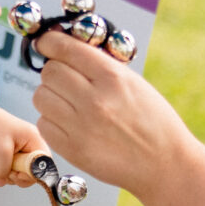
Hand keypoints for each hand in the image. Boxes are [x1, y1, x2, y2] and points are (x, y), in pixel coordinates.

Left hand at [0, 109, 49, 187]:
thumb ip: (2, 169)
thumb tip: (0, 182)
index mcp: (34, 139)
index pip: (44, 162)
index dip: (33, 173)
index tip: (17, 174)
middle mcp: (33, 144)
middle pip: (35, 170)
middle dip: (21, 176)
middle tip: (8, 173)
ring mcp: (25, 149)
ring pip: (25, 172)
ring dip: (13, 176)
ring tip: (0, 168)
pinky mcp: (17, 154)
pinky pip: (17, 169)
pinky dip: (8, 172)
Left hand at [30, 31, 194, 193]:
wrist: (164, 163)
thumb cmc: (153, 120)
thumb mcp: (134, 82)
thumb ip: (100, 65)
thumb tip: (64, 48)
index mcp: (112, 77)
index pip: (64, 48)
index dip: (50, 42)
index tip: (46, 43)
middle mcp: (94, 99)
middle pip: (49, 71)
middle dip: (55, 73)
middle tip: (67, 81)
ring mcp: (81, 126)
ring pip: (41, 96)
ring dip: (51, 97)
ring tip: (70, 104)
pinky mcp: (72, 149)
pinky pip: (43, 123)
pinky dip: (52, 121)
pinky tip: (71, 124)